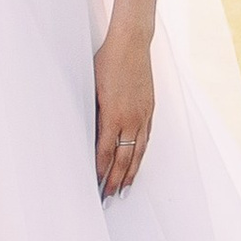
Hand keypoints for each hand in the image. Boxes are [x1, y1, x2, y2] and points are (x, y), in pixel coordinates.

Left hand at [94, 25, 155, 198]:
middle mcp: (131, 119)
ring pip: (138, 151)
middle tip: (109, 197)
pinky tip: (138, 161)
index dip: (101, 171)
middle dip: (115, 180)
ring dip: (131, 172)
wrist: (132, 43)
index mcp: (113, 115)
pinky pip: (146, 137)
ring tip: (125, 188)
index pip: (106, 152)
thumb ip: (94, 114)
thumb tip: (91, 135)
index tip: (96, 185)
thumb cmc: (107, 62)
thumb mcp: (92, 88)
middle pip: (124, 158)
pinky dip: (141, 153)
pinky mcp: (150, 108)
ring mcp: (143, 114)